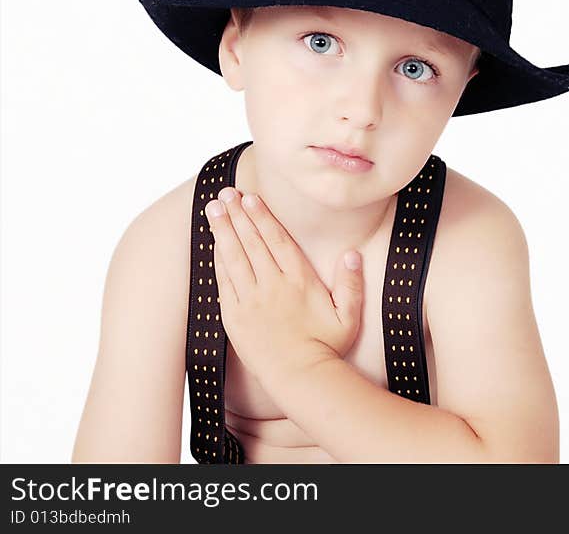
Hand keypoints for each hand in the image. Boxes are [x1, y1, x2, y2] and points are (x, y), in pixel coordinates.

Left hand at [204, 186, 362, 385]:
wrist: (300, 378)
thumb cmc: (327, 347)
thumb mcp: (349, 315)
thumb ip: (351, 283)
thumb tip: (352, 253)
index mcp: (299, 280)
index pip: (276, 240)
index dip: (262, 216)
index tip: (250, 197)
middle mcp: (273, 285)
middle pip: (251, 241)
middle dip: (238, 214)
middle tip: (226, 193)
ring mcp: (251, 300)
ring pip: (233, 257)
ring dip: (222, 230)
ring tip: (214, 208)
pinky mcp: (235, 316)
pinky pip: (224, 282)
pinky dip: (217, 260)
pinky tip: (214, 244)